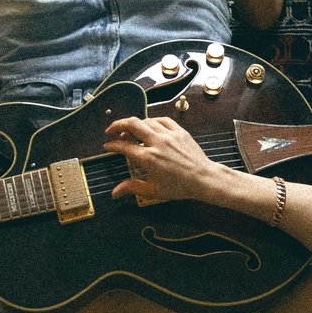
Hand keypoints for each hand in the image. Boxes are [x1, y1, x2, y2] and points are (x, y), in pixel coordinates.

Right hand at [103, 116, 230, 205]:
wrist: (203, 179)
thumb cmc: (179, 187)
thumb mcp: (153, 191)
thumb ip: (132, 187)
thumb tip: (114, 192)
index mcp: (148, 158)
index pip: (124, 146)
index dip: (112, 145)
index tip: (107, 146)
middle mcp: (156, 143)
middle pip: (132, 124)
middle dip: (118, 125)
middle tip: (111, 130)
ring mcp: (169, 135)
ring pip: (146, 120)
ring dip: (135, 124)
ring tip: (130, 130)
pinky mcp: (179, 131)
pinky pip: (162, 120)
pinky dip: (152, 121)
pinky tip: (149, 126)